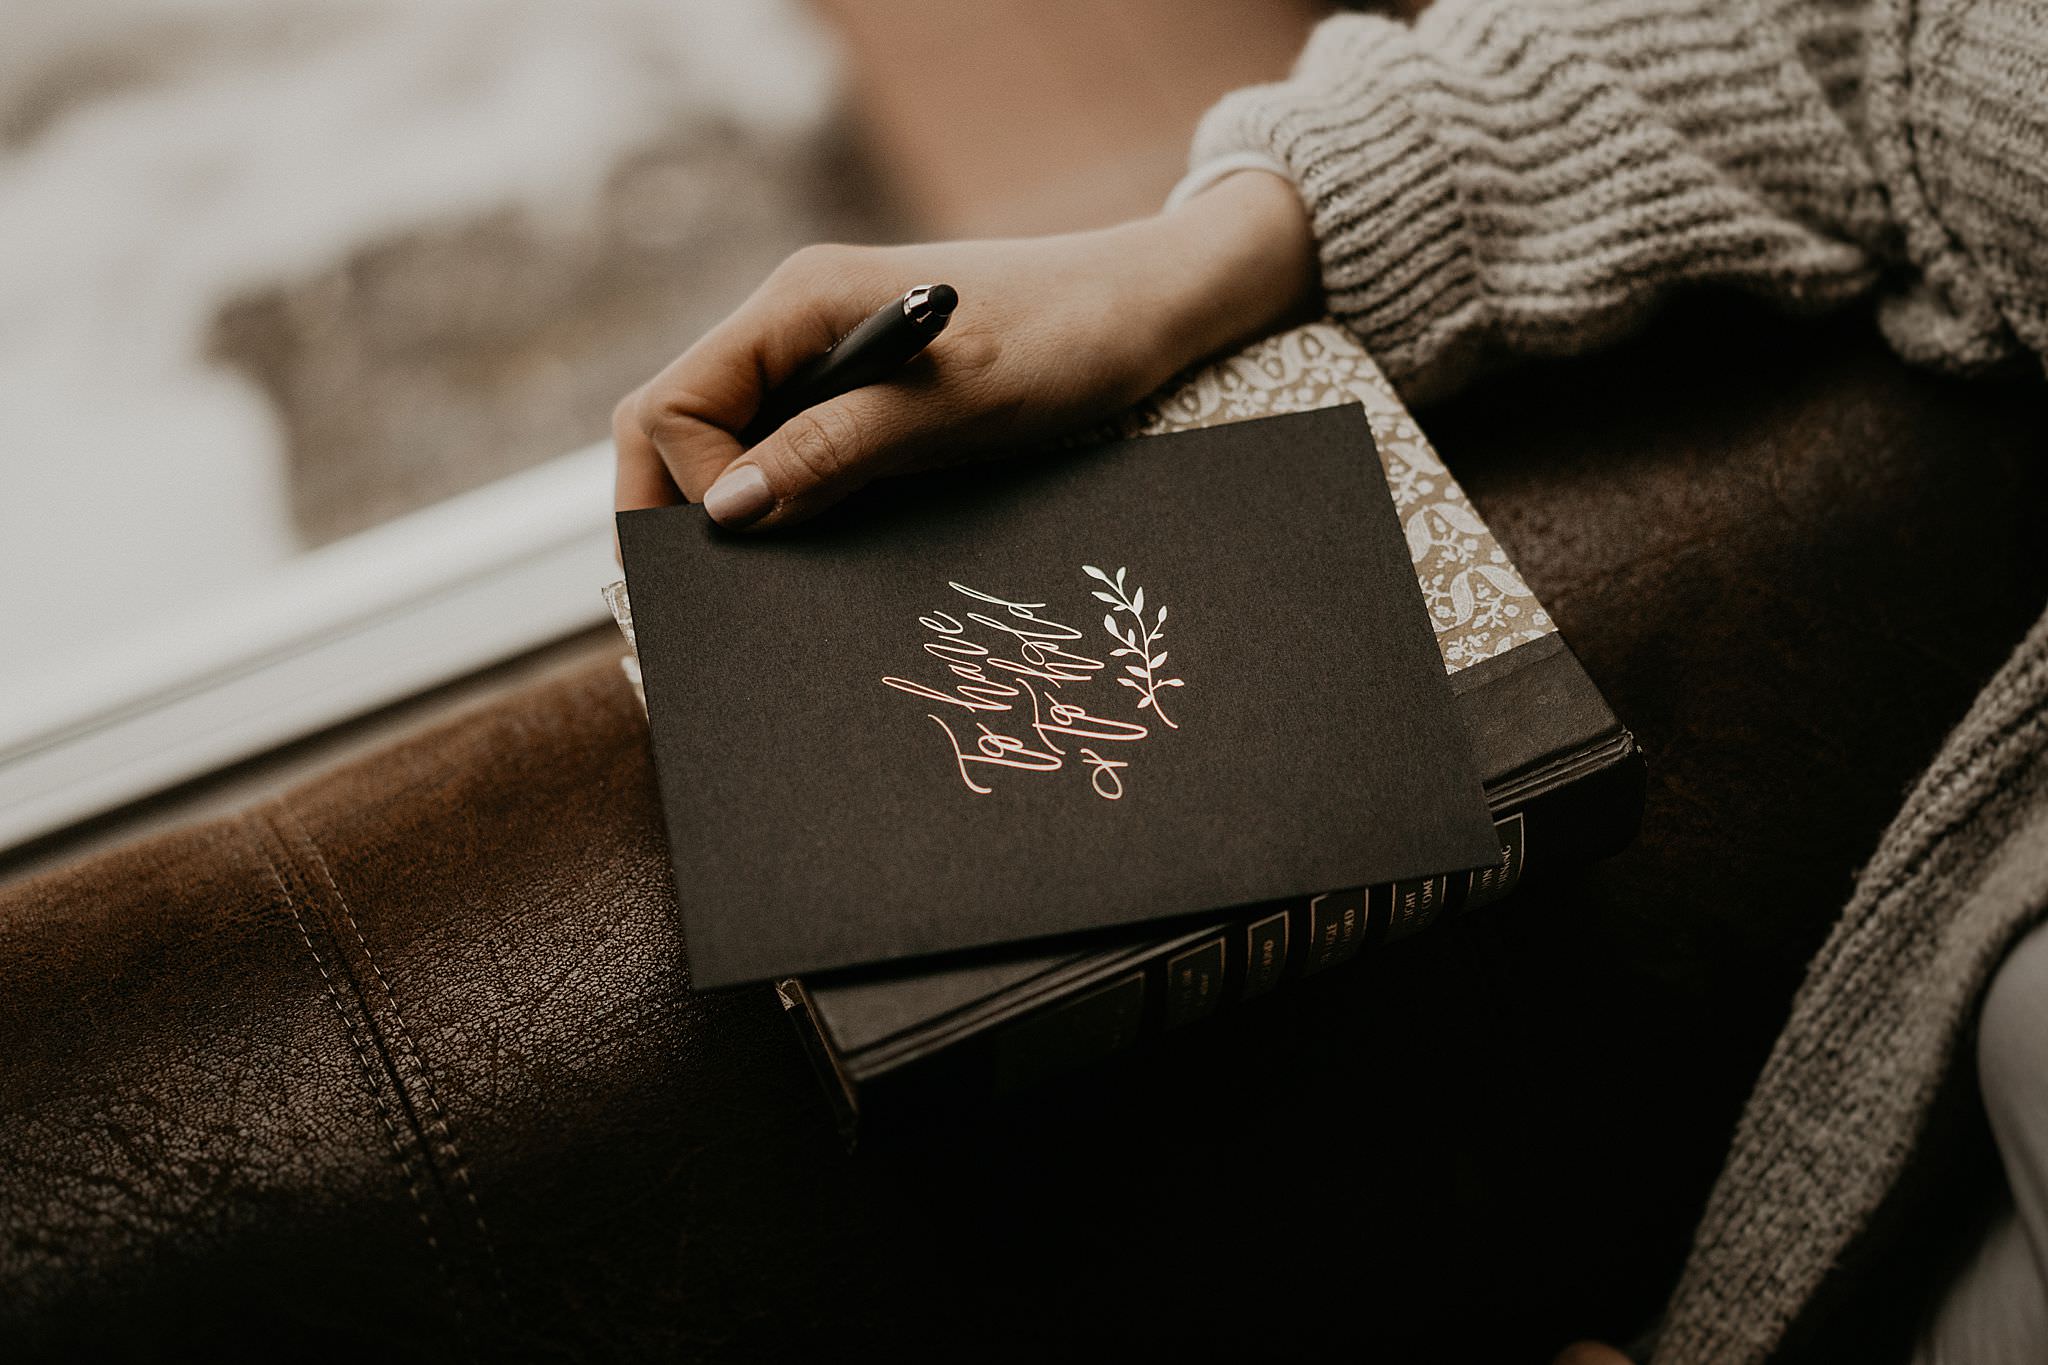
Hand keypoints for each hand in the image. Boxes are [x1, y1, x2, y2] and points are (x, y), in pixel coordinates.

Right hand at [613, 170, 1317, 528]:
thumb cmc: (1064, 341)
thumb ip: (834, 449)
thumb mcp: (954, 407)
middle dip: (686, 513)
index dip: (691, 488)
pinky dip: (793, 505)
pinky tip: (829, 548)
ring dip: (744, 515)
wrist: (1148, 312)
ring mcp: (823, 364)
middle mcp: (792, 328)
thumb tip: (728, 514)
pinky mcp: (860, 399)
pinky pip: (791, 457)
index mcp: (795, 304)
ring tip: (779, 579)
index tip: (751, 544)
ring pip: (731, 451)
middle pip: (680, 430)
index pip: (670, 407)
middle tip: (726, 593)